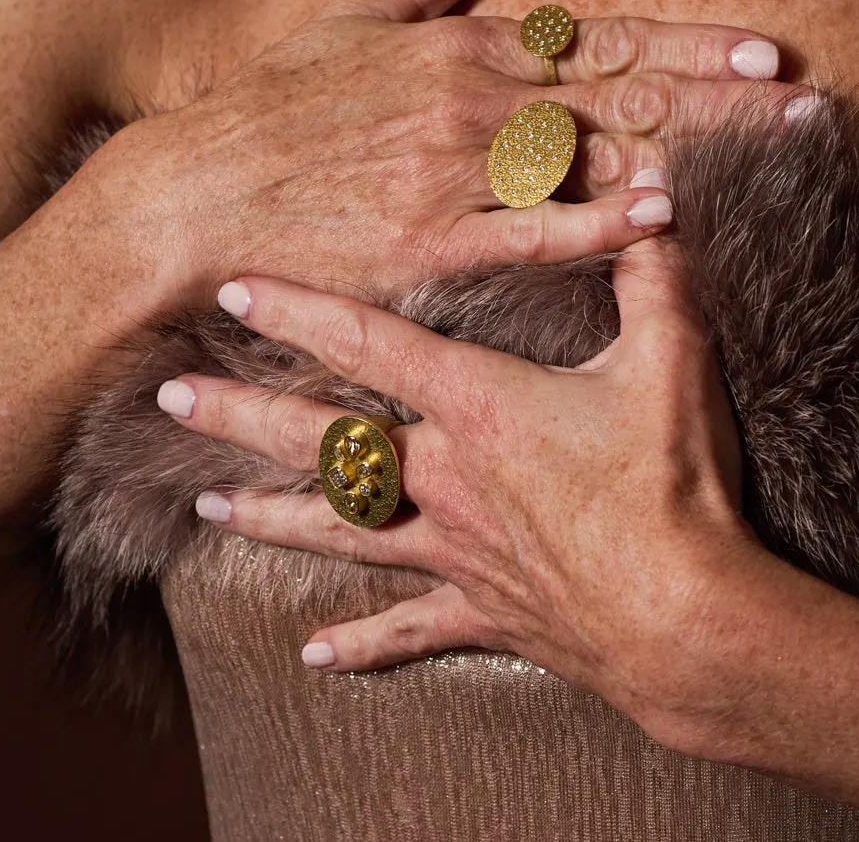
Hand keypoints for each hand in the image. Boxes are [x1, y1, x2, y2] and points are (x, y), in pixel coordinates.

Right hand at [78, 0, 785, 304]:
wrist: (192, 193)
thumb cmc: (275, 106)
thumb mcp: (354, 15)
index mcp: (462, 45)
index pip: (601, 38)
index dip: (690, 45)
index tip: (766, 50)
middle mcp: (472, 102)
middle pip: (622, 94)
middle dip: (722, 98)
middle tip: (809, 101)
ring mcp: (452, 172)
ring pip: (595, 156)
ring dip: (691, 151)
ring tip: (775, 153)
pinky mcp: (428, 244)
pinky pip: (530, 232)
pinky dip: (600, 221)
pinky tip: (666, 214)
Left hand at [156, 238, 773, 736]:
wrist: (687, 615)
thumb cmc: (670, 483)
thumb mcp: (670, 360)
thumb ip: (651, 277)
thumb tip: (652, 205)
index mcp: (477, 406)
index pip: (368, 343)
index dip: (299, 309)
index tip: (235, 285)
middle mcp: (443, 477)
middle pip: (320, 440)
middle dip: (241, 413)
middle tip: (171, 398)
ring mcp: (454, 549)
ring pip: (339, 530)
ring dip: (269, 516)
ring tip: (206, 506)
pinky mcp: (483, 610)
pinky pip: (408, 628)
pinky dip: (361, 642)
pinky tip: (314, 653)